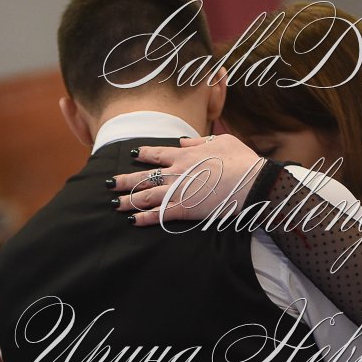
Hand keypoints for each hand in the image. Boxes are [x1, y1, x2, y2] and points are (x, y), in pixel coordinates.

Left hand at [107, 134, 262, 225]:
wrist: (252, 181)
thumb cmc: (241, 159)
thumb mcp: (222, 141)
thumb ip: (199, 141)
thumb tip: (183, 140)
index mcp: (186, 155)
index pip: (157, 154)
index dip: (142, 154)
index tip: (132, 154)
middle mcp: (177, 172)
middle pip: (144, 176)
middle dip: (125, 180)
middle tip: (110, 183)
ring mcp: (180, 191)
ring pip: (147, 196)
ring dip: (128, 200)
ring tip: (114, 203)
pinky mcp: (186, 209)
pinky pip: (160, 214)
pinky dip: (145, 218)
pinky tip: (132, 221)